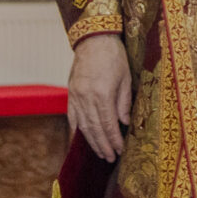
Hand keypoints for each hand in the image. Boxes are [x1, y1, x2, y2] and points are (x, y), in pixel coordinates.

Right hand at [68, 33, 133, 161]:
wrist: (93, 39)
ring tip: (100, 153)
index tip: (120, 151)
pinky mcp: (71, 93)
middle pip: (94, 128)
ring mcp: (76, 96)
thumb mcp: (126, 78)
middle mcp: (86, 98)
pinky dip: (76, 130)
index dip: (114, 140)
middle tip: (110, 158)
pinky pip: (72, 116)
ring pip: (82, 125)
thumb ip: (124, 102)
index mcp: (102, 94)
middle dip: (103, 145)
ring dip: (91, 141)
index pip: (108, 124)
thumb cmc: (114, 56)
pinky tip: (80, 139)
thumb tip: (124, 123)